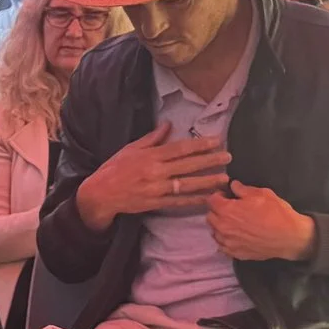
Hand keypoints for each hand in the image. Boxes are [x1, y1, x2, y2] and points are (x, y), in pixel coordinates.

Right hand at [74, 122, 232, 228]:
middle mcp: (156, 172)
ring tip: (224, 178)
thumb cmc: (114, 168)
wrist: (100, 194)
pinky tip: (208, 198)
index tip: (216, 141)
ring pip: (187, 184)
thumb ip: (152, 138)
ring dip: (207, 181)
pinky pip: (179, 201)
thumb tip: (168, 124)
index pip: (180, 149)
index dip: (200, 145)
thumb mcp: (131, 149)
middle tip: (228, 157)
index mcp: (150, 156)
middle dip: (210, 161)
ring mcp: (157, 189)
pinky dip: (194, 200)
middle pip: (188, 165)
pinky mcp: (156, 203)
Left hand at [204, 180, 316, 262]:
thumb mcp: (262, 194)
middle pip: (210, 216)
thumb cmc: (276, 213)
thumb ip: (243, 189)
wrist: (289, 237)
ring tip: (234, 223)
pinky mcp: (234, 253)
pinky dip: (225, 240)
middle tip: (230, 209)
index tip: (227, 195)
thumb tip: (233, 185)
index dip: (218, 195)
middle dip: (217, 210)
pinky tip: (236, 236)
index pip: (211, 200)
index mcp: (226, 210)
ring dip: (220, 225)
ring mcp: (227, 242)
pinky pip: (222, 246)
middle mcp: (222, 227)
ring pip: (214, 232)